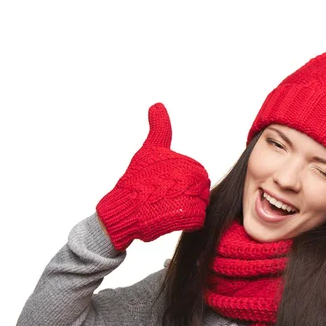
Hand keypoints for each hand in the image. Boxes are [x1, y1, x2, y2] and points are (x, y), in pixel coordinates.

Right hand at [96, 103, 209, 250]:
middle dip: (185, 195)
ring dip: (185, 208)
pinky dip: (186, 220)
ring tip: (167, 206)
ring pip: (199, 205)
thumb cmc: (136, 179)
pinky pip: (197, 219)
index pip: (196, 175)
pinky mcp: (188, 216)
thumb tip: (157, 105)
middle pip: (200, 190)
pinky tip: (171, 216)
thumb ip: (159, 128)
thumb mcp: (149, 149)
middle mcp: (194, 178)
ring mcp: (192, 197)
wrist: (124, 208)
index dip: (180, 181)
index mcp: (189, 163)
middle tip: (165, 198)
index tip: (163, 184)